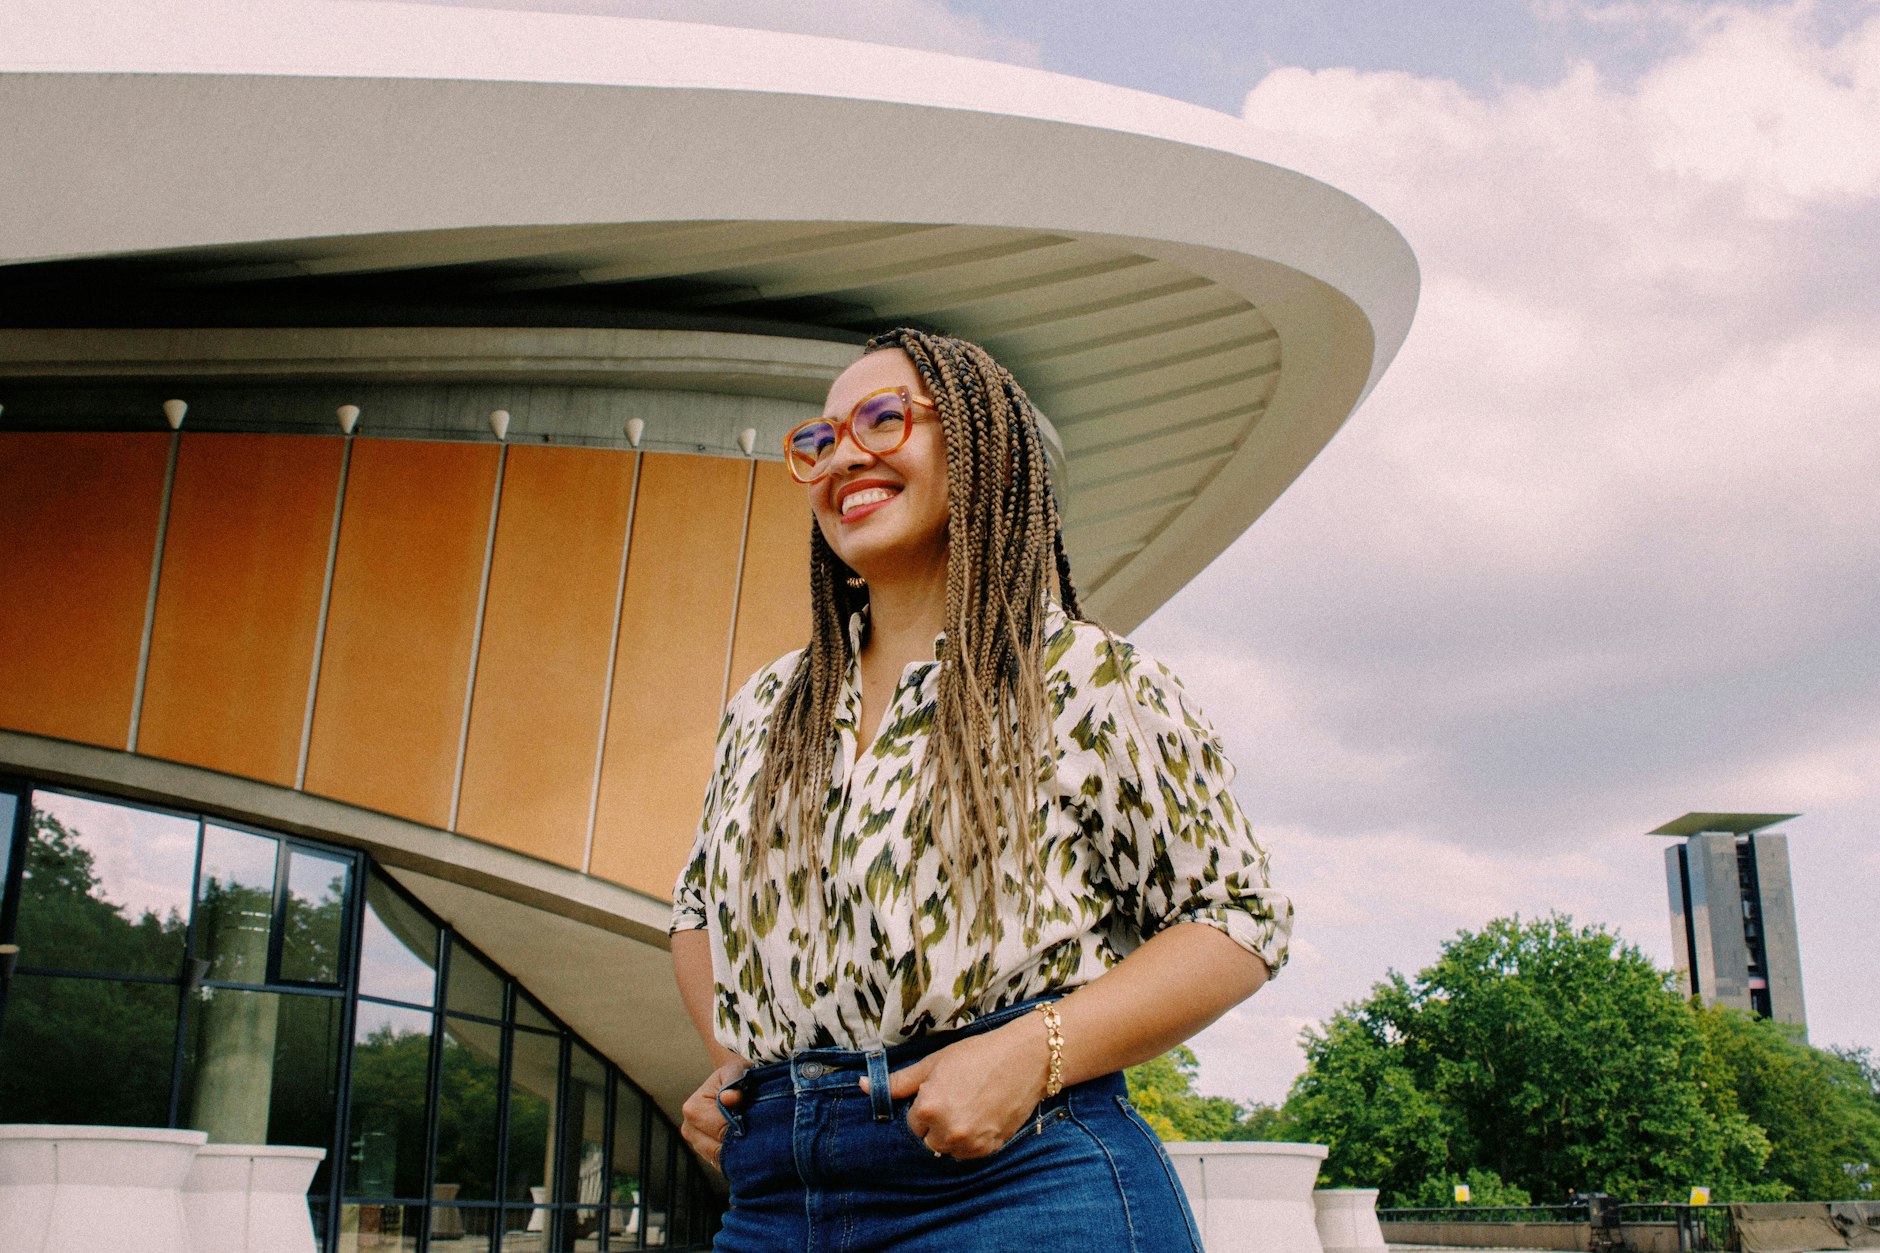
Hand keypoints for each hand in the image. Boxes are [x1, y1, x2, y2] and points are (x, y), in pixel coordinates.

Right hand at [680, 1057, 749, 1172]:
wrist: (732, 1084)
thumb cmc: (736, 1076)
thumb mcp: (737, 1070)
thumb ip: (734, 1081)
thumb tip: (730, 1098)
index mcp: (693, 1110)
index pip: (721, 1129)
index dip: (743, 1126)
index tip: (760, 1119)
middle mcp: (689, 1130)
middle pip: (720, 1148)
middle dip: (743, 1142)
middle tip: (763, 1133)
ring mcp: (697, 1145)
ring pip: (722, 1160)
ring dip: (741, 1152)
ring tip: (757, 1137)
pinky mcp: (707, 1155)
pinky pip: (724, 1164)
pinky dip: (738, 1159)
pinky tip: (750, 1147)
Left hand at [862, 1017, 1047, 1158]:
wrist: (1025, 1059)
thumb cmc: (977, 1055)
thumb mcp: (934, 1063)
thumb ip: (899, 1081)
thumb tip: (863, 1086)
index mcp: (928, 1109)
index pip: (912, 1123)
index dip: (925, 1106)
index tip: (942, 1092)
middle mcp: (946, 1131)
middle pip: (929, 1140)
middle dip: (937, 1123)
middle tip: (958, 1098)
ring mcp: (969, 1144)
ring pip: (948, 1149)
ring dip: (953, 1134)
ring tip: (971, 1107)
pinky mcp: (989, 1149)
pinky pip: (969, 1153)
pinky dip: (971, 1140)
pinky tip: (982, 1116)